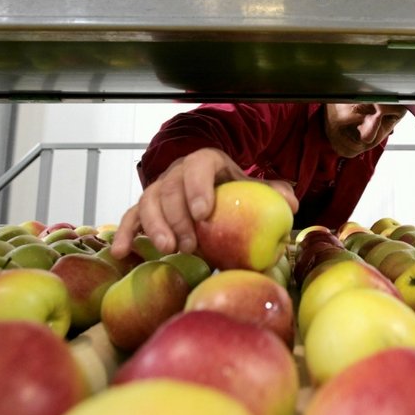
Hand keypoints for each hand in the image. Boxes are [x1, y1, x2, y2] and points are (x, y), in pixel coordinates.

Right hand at [111, 148, 298, 258]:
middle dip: (178, 218)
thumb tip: (292, 204)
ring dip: (155, 226)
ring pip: (148, 201)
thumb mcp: (253, 187)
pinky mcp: (144, 206)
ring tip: (167, 249)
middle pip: (171, 189)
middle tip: (189, 245)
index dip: (198, 187)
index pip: (199, 166)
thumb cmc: (232, 188)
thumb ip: (272, 193)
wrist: (208, 182)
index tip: (203, 213)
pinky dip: (125, 233)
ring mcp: (159, 188)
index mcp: (206, 161)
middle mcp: (177, 171)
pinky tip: (122, 253)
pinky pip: (131, 217)